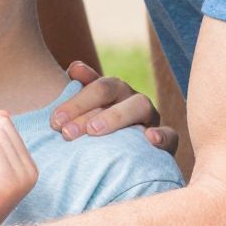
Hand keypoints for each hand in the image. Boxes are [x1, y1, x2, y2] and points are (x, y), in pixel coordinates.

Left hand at [51, 60, 177, 154]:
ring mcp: (149, 116)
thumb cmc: (96, 135)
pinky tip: (150, 139)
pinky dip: (162, 136)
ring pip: (139, 106)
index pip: (94, 85)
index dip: (75, 100)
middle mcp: (130, 97)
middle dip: (85, 109)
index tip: (55, 120)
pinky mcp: (166, 139)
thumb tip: (73, 67)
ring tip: (94, 131)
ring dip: (115, 117)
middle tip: (65, 132)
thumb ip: (76, 94)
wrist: (126, 157)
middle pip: (111, 90)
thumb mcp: (83, 115)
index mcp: (111, 89)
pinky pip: (170, 134)